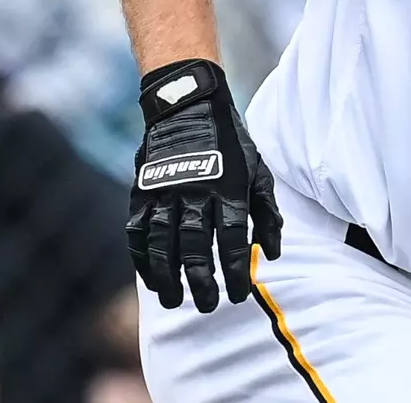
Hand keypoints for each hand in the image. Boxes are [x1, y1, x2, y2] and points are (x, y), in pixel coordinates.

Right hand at [127, 59, 281, 311]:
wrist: (187, 104)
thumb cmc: (230, 142)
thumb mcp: (258, 169)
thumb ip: (267, 212)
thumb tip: (272, 254)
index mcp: (229, 186)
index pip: (234, 237)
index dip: (237, 270)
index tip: (239, 294)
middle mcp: (196, 191)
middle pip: (197, 246)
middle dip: (202, 280)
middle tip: (207, 305)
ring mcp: (165, 191)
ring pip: (163, 243)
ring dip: (168, 276)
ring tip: (175, 301)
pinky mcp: (142, 190)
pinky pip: (138, 230)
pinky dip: (142, 257)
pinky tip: (151, 278)